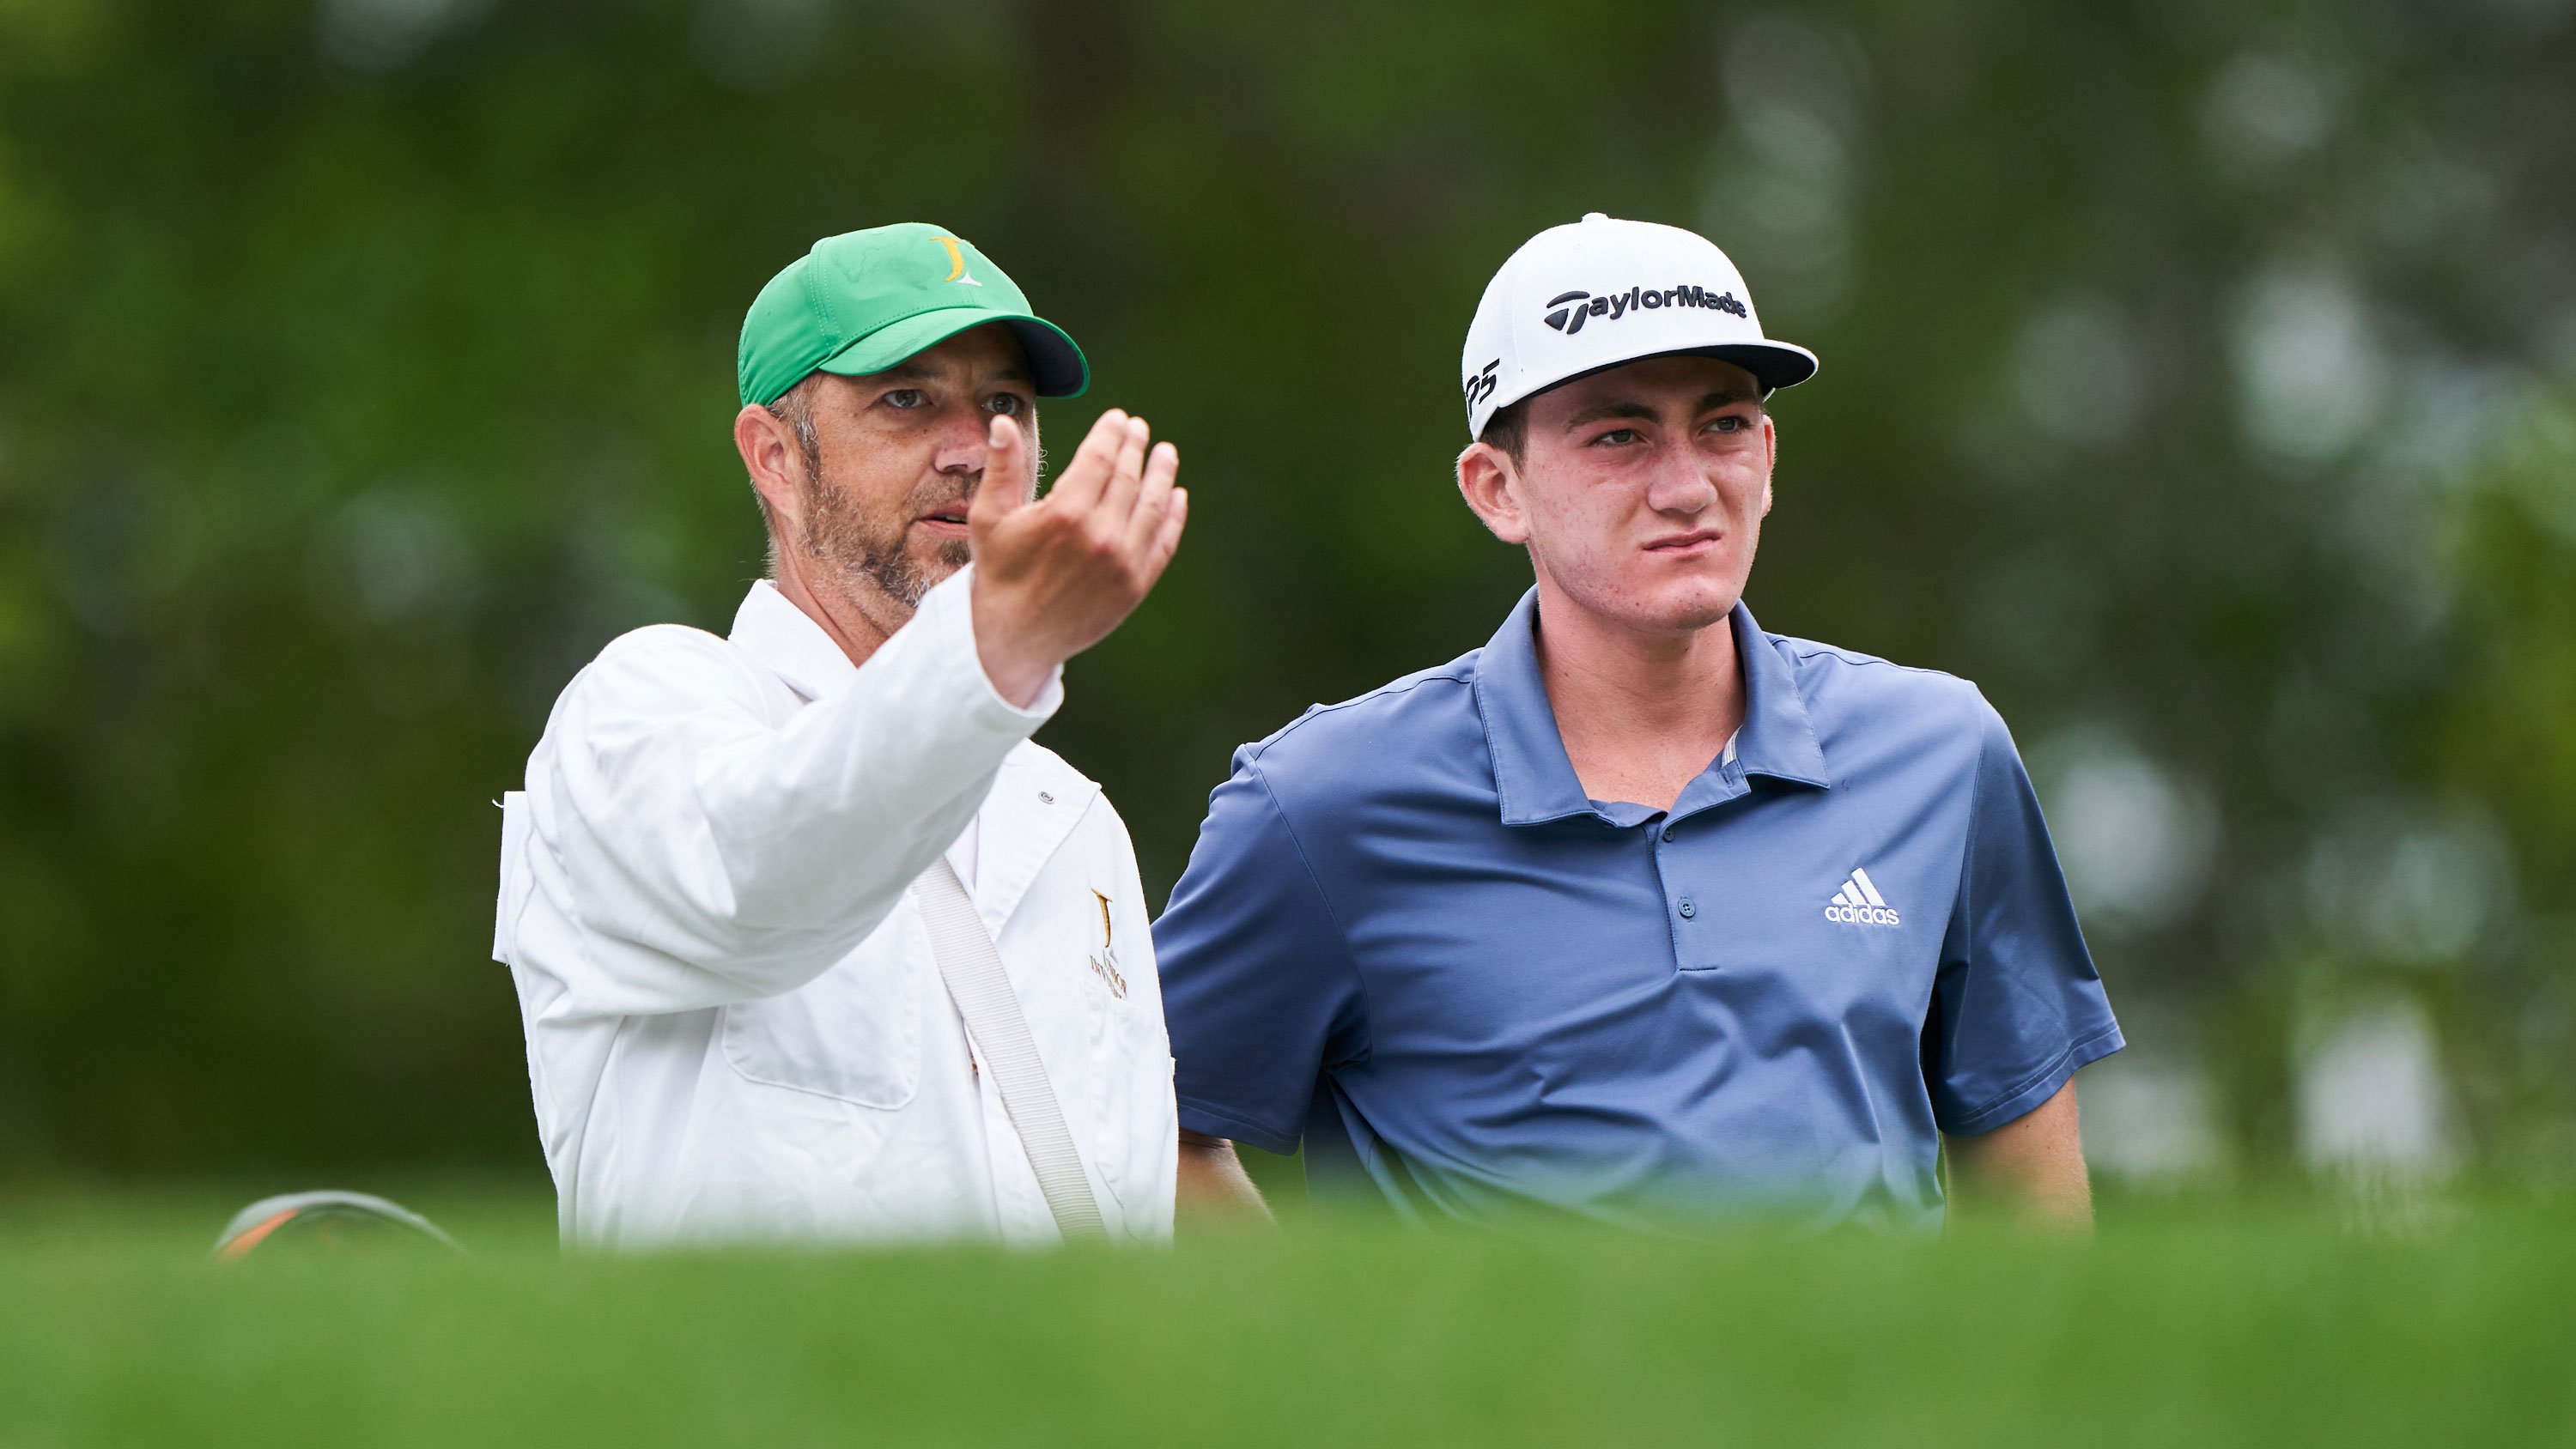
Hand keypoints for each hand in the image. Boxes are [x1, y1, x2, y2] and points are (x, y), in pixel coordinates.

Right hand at [968, 409, 1186, 706]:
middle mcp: (1101, 535)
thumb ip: (1002, 467)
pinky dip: (1174, 516)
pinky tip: (1177, 496)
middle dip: (1135, 447)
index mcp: (1065, 513)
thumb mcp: (989, 517)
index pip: (1100, 457)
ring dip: (1163, 474)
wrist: (1015, 638)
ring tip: (1166, 452)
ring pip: (1153, 505)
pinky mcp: (1137, 585)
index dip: (1112, 432)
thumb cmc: (999, 572)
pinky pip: (1164, 542)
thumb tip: (1003, 422)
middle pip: (1129, 476)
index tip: (1119, 418)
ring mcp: (1124, 562)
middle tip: (1139, 429)